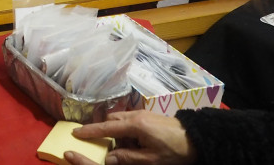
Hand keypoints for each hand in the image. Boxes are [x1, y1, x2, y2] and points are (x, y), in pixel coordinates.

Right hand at [64, 110, 196, 164]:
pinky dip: (126, 131)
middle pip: (112, 120)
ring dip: (117, 132)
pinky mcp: (149, 116)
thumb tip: (108, 158)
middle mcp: (136, 115)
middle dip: (105, 132)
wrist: (198, 139)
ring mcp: (143, 114)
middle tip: (107, 147)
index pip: (106, 128)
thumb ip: (127, 158)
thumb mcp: (151, 160)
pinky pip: (130, 120)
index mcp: (135, 125)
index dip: (90, 131)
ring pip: (121, 120)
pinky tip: (136, 143)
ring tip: (127, 148)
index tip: (75, 132)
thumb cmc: (175, 151)